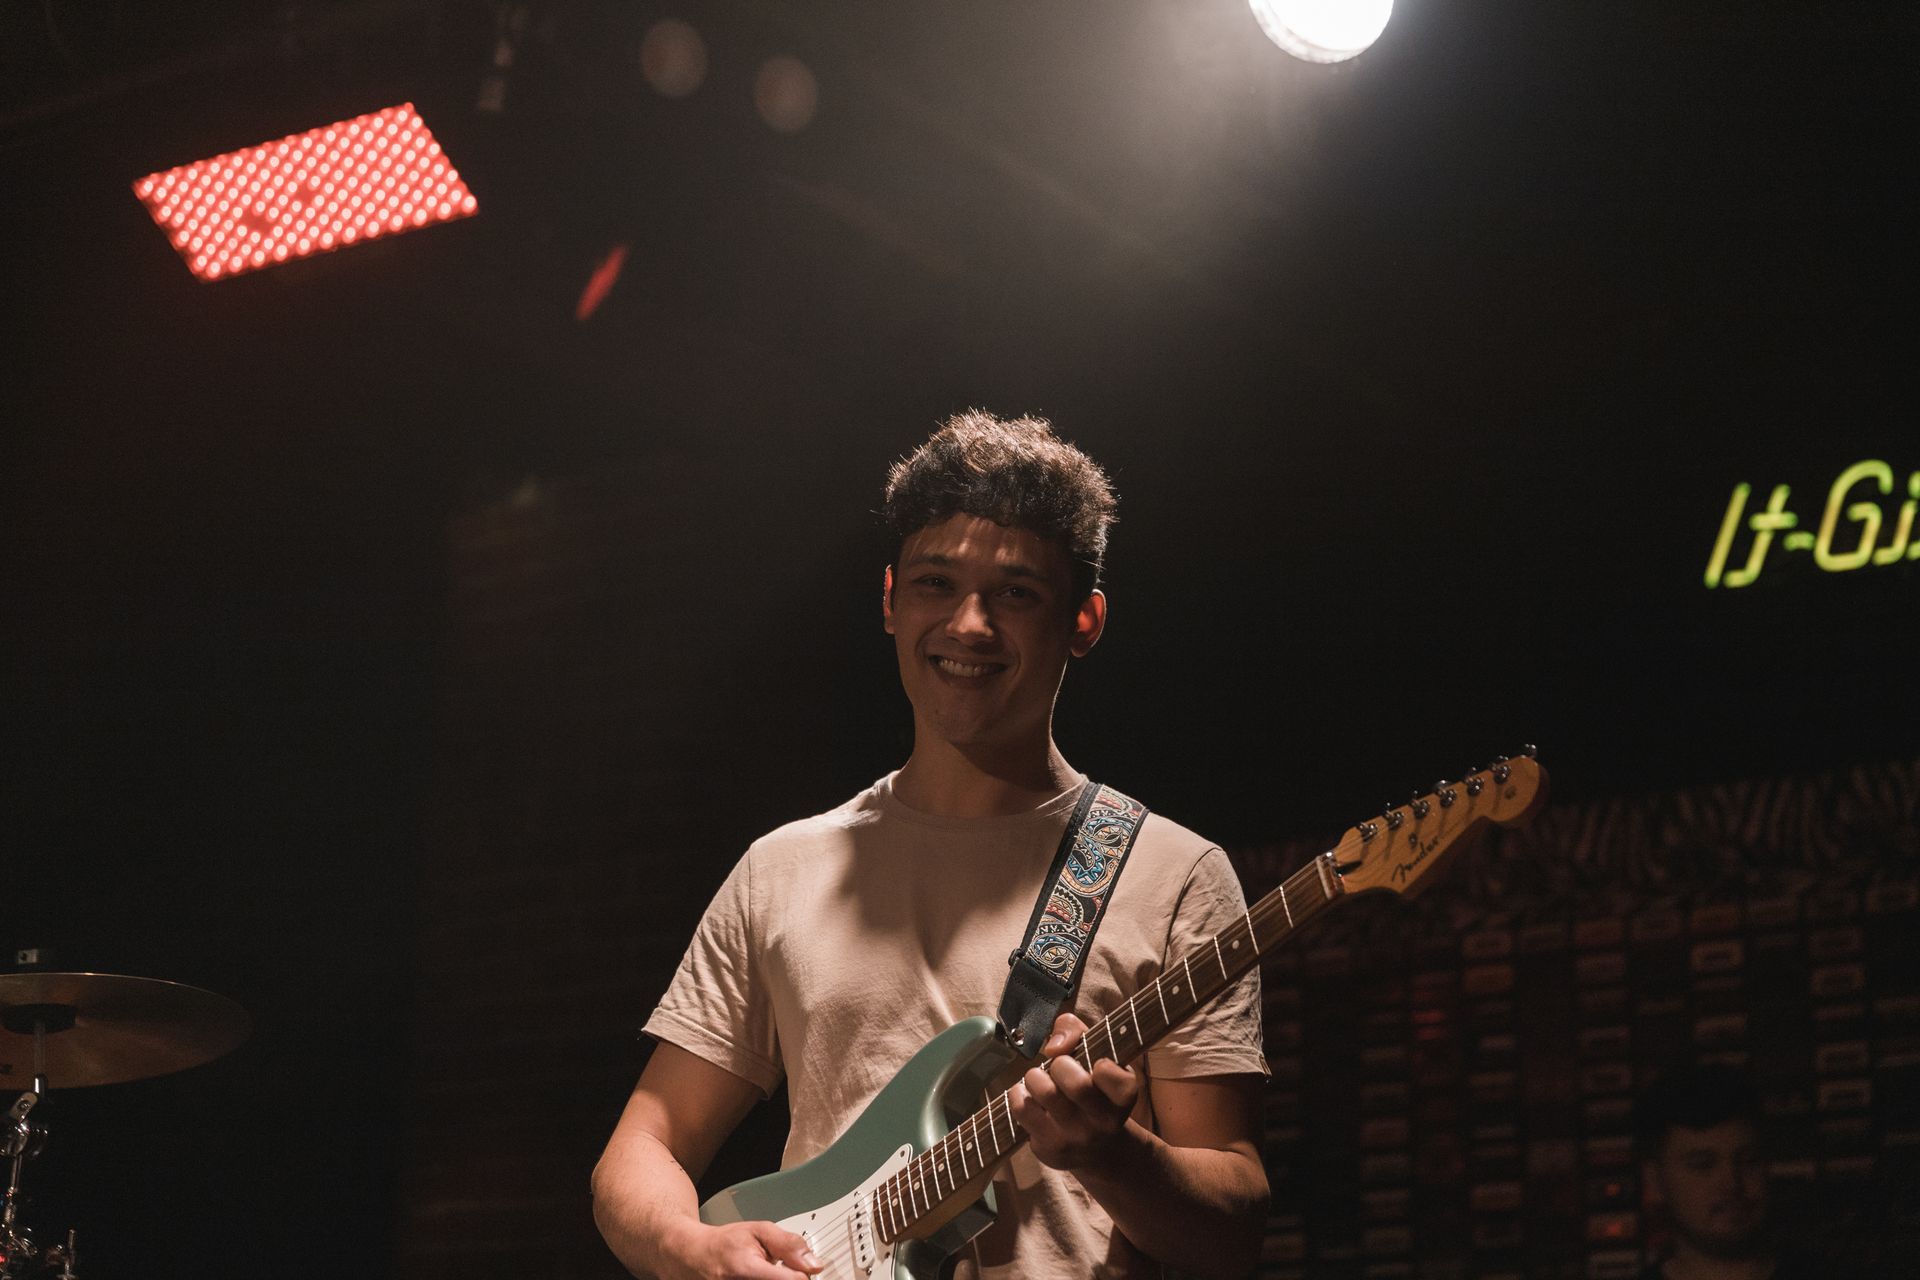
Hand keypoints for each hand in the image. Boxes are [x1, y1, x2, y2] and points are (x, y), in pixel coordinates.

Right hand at [658, 1219, 822, 1278]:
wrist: (692, 1257)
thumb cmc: (724, 1243)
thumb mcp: (758, 1230)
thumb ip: (788, 1244)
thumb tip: (814, 1264)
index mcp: (746, 1269)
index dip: (801, 1275)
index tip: (803, 1270)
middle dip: (787, 1279)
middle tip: (781, 1270)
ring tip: (766, 1273)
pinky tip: (759, 1278)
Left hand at [1008, 1012, 1140, 1170]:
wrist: (1097, 1150)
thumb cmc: (1093, 1090)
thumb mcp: (1096, 1056)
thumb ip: (1076, 1032)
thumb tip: (1054, 1046)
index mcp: (1123, 1099)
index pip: (1120, 1083)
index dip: (1105, 1067)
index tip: (1096, 1064)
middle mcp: (1103, 1123)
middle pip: (1078, 1086)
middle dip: (1060, 1065)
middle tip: (1058, 1067)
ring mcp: (1075, 1139)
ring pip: (1046, 1093)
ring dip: (1035, 1077)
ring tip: (1039, 1079)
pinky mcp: (1049, 1149)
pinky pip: (1022, 1109)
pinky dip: (1019, 1093)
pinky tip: (1029, 1096)